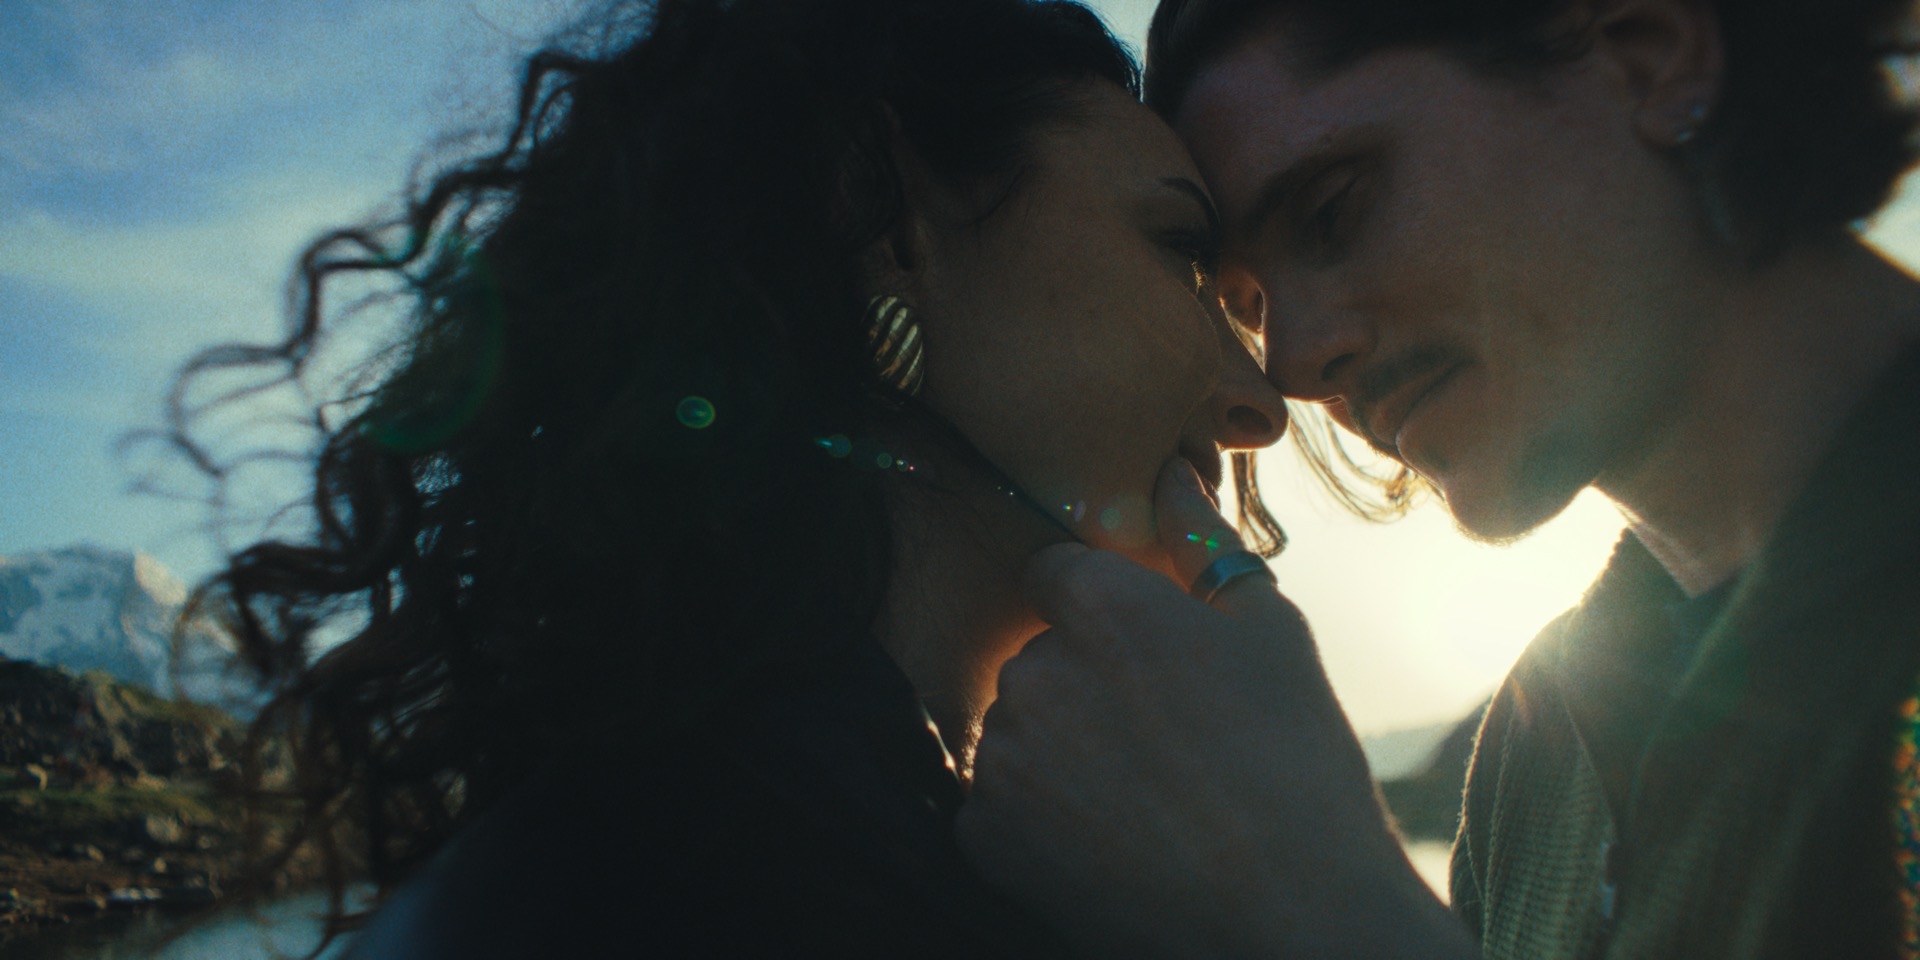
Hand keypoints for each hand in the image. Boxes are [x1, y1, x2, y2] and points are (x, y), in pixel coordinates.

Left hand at [958, 458, 1475, 958]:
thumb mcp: (1270, 632)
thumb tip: (1169, 469)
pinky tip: (1111, 840)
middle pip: (1035, 654)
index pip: (1053, 573)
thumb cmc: (1296, 764)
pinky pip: (997, 803)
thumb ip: (1203, 540)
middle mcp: (1034, 670)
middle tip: (1162, 740)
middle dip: (1080, 683)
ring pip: (1015, 729)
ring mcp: (1002, 756)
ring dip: (1057, 750)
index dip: (1099, 610)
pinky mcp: (985, 833)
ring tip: (1144, 796)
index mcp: (1101, 605)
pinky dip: (1038, 820)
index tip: (1144, 659)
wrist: (1289, 916)